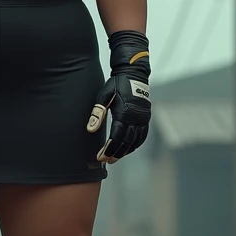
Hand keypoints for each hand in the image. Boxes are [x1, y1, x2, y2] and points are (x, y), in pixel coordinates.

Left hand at [86, 30, 150, 163]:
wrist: (134, 74)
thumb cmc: (116, 84)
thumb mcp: (104, 95)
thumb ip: (97, 113)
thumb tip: (90, 129)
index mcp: (125, 113)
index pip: (116, 137)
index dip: (109, 148)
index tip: (101, 157)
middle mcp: (136, 118)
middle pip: (126, 142)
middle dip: (116, 153)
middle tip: (106, 161)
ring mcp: (143, 118)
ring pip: (135, 141)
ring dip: (125, 151)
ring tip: (114, 158)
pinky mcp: (146, 118)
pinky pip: (142, 136)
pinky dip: (135, 145)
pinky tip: (128, 149)